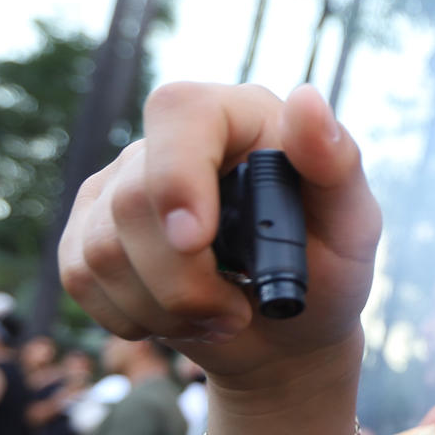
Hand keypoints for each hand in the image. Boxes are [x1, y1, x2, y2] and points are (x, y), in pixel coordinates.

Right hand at [59, 82, 381, 386]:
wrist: (287, 335)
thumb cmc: (328, 272)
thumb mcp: (354, 226)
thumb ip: (338, 165)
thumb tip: (307, 99)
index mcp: (238, 117)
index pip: (180, 112)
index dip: (177, 175)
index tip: (197, 240)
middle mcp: (172, 141)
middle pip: (135, 200)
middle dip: (185, 280)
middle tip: (238, 311)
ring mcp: (121, 184)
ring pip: (101, 249)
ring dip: (166, 308)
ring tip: (219, 314)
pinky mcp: (90, 231)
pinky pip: (80, 277)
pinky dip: (132, 317)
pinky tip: (177, 318)